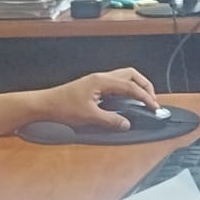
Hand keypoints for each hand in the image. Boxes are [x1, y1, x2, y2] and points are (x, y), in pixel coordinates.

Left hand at [38, 68, 158, 130]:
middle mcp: (102, 77)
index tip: (154, 107)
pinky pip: (117, 84)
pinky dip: (127, 90)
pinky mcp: (94, 86)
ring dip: (136, 87)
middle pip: (131, 75)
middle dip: (145, 86)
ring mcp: (98, 80)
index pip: (131, 86)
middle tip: (152, 101)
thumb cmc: (63, 107)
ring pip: (124, 77)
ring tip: (143, 101)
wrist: (45, 104)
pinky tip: (126, 102)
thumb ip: (110, 120)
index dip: (145, 97)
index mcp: (102, 81)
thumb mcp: (89, 116)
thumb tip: (126, 124)